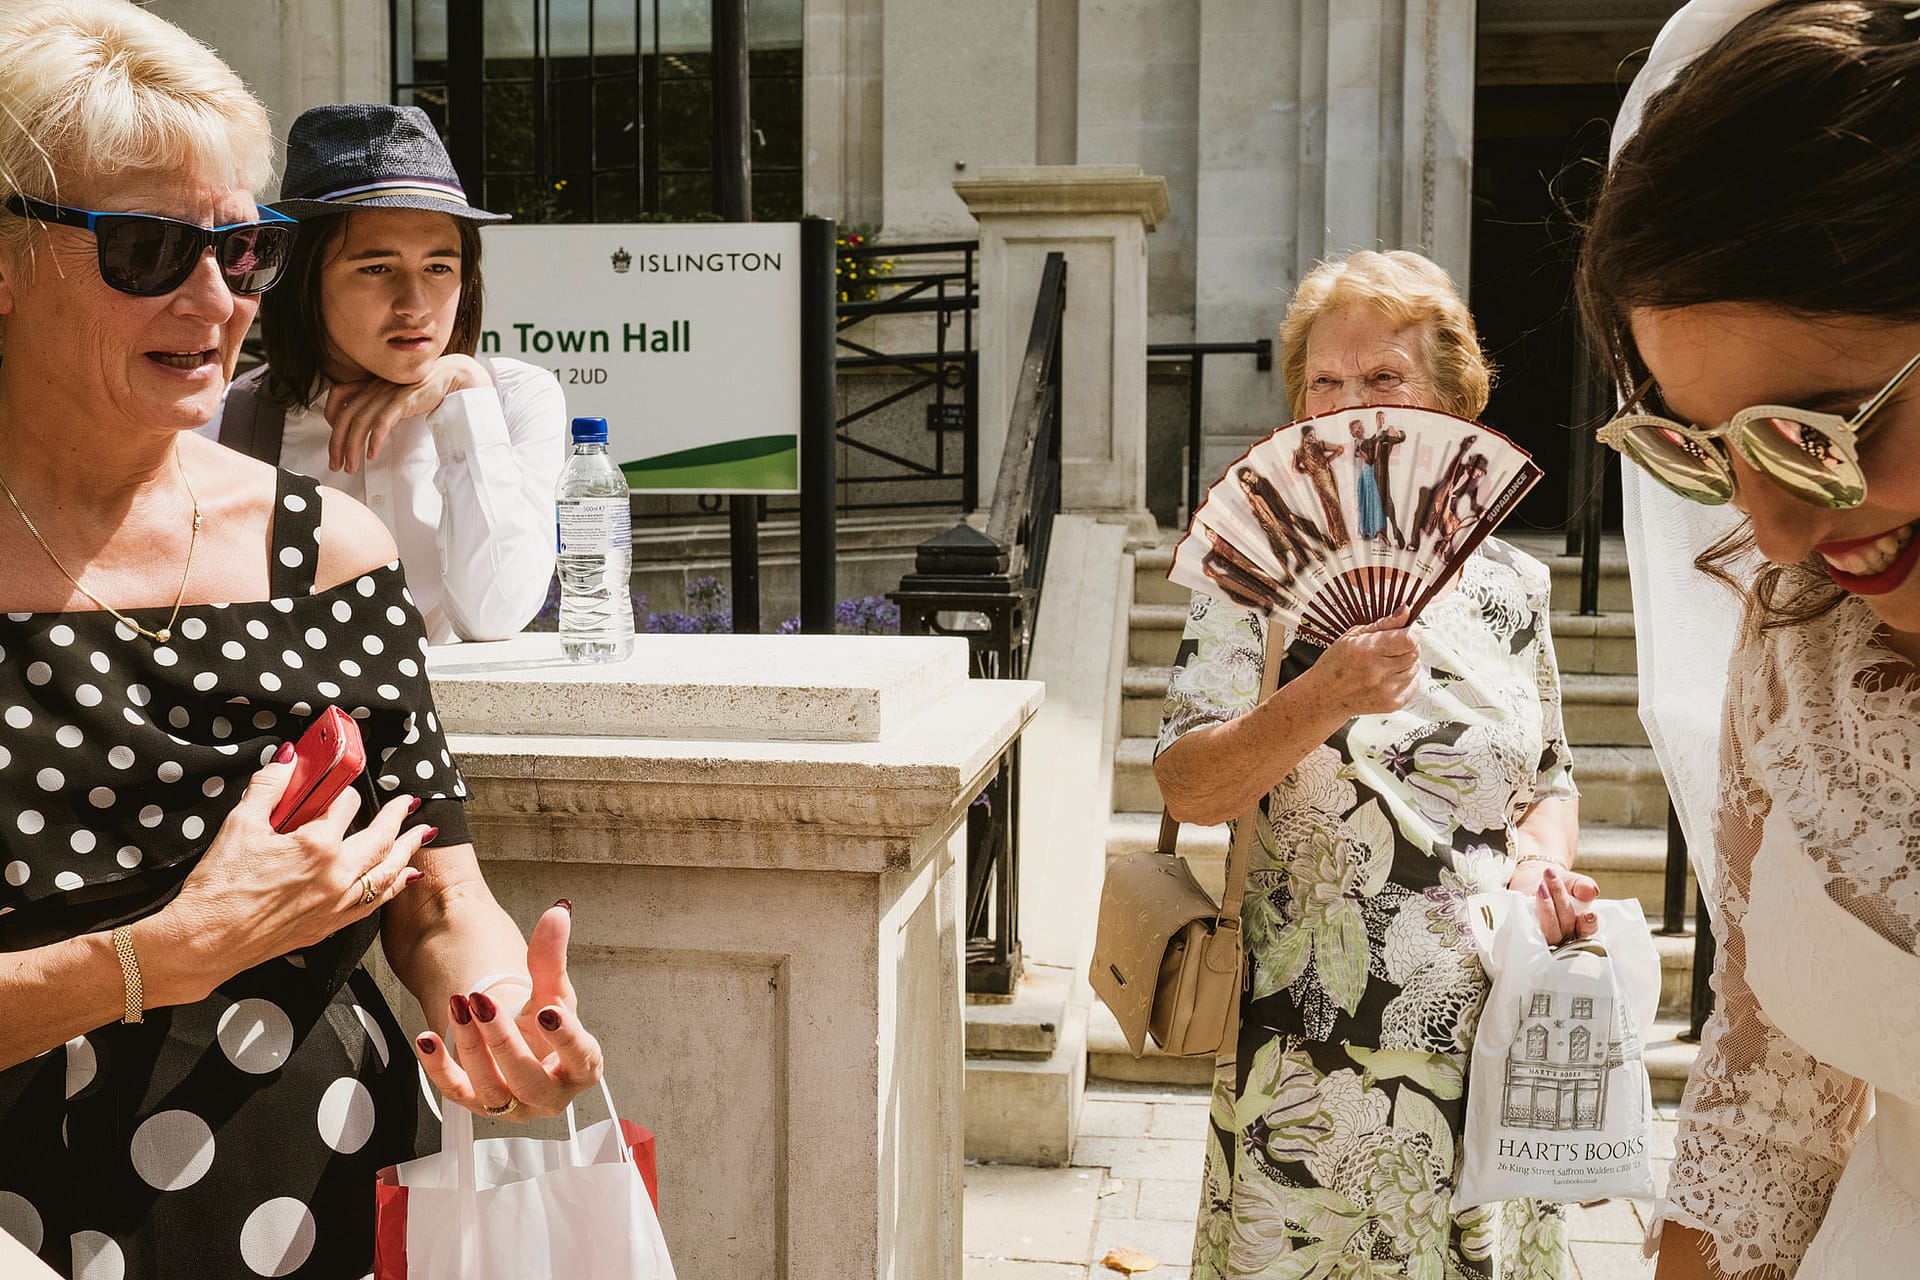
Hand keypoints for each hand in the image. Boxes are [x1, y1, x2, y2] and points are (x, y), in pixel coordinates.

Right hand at [156, 750, 431, 999]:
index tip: (340, 786)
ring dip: (406, 850)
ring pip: (386, 872)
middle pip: (380, 838)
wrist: (205, 943)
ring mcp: (336, 904)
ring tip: (421, 834)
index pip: (345, 805)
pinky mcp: (329, 926)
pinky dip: (392, 886)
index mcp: (317, 846)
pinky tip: (401, 878)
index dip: (342, 791)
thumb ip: (269, 787)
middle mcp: (336, 875)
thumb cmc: (218, 889)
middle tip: (409, 802)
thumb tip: (288, 759)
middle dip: (398, 816)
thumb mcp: (240, 825)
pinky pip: (373, 903)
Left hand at [322, 354, 490, 473]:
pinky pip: (382, 423)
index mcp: (370, 383)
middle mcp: (374, 388)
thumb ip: (380, 403)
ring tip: (352, 466)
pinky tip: (373, 454)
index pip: (338, 394)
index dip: (329, 416)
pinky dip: (374, 440)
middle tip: (335, 464)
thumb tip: (370, 423)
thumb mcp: (395, 393)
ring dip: (352, 448)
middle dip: (336, 444)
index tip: (335, 436)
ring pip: (360, 423)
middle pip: (344, 416)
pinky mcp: (402, 402)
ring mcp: (387, 394)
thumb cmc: (423, 388)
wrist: (448, 376)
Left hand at [413, 902, 604, 1121]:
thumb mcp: (552, 989)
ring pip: (492, 1090)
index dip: (566, 1037)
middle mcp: (549, 1095)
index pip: (581, 1057)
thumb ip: (553, 956)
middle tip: (484, 1004)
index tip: (549, 1010)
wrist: (519, 1038)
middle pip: (530, 1082)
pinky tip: (427, 1040)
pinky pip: (454, 1093)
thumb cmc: (544, 1019)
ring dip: (470, 1048)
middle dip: (504, 1043)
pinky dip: (439, 1067)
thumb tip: (557, 914)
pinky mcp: (477, 1104)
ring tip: (459, 1007)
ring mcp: (512, 1105)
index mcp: (581, 1067)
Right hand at [1307, 610, 1421, 718]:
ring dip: (1406, 661)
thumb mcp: (1353, 636)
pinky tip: (1388, 676)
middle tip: (1391, 646)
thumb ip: (1384, 624)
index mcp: (1366, 651)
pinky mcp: (1392, 704)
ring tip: (1386, 662)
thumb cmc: (1335, 665)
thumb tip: (1405, 612)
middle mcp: (1378, 672)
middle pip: (1415, 652)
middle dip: (1408, 645)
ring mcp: (1386, 690)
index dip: (1412, 631)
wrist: (1326, 697)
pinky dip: (1406, 677)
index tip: (1408, 629)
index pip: (1409, 639)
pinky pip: (1414, 683)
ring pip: (1416, 667)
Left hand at [1507, 860, 1599, 943]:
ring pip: (1549, 930)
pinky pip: (1531, 931)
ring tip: (1542, 887)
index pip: (1588, 928)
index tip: (1589, 914)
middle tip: (1552, 878)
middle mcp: (1565, 935)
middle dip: (1561, 902)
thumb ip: (1584, 886)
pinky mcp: (1529, 933)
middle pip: (1566, 926)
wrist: (1534, 881)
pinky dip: (1530, 916)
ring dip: (1546, 908)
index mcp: (1581, 926)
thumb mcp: (1574, 881)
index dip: (1589, 923)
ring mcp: (1547, 936)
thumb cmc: (1559, 885)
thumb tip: (1590, 891)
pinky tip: (1528, 900)